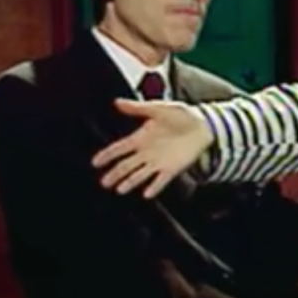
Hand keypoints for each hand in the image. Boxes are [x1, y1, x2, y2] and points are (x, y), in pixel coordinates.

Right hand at [92, 99, 211, 197]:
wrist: (203, 125)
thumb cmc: (181, 115)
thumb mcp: (158, 108)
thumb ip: (138, 108)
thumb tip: (117, 102)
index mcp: (140, 138)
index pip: (119, 148)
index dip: (107, 155)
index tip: (95, 163)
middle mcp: (146, 153)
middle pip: (126, 165)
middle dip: (115, 174)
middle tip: (103, 183)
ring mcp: (158, 162)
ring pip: (140, 175)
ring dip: (130, 182)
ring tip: (120, 190)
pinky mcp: (172, 169)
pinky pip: (161, 180)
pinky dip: (154, 187)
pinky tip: (147, 194)